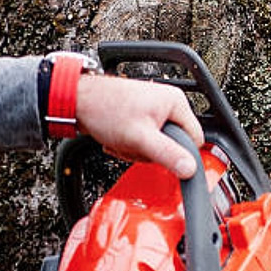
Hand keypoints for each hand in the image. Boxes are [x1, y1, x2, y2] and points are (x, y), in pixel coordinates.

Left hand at [75, 75, 204, 177]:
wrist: (75, 100)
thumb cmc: (104, 109)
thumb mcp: (140, 138)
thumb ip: (168, 154)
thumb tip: (190, 169)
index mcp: (176, 102)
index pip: (194, 138)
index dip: (179, 153)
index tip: (161, 157)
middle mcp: (168, 103)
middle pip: (174, 143)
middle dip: (151, 151)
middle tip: (134, 146)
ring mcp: (154, 109)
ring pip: (157, 144)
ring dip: (138, 149)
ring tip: (123, 141)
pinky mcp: (141, 116)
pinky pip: (145, 139)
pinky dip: (131, 144)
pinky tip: (118, 139)